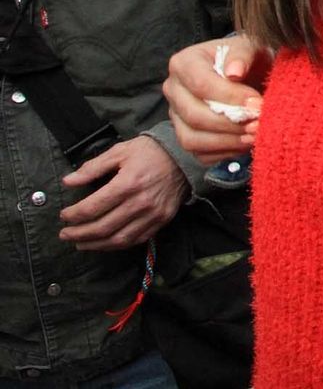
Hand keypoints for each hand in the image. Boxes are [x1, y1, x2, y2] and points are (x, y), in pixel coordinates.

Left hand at [59, 136, 185, 250]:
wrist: (185, 157)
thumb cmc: (151, 152)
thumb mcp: (120, 151)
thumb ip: (92, 167)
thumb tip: (68, 181)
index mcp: (128, 183)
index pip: (93, 207)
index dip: (73, 215)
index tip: (64, 216)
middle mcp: (140, 202)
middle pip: (102, 227)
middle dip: (79, 234)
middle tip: (65, 234)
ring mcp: (153, 214)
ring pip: (118, 239)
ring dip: (95, 244)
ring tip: (80, 244)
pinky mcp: (162, 220)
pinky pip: (136, 240)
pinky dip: (117, 244)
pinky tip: (105, 243)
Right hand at [164, 35, 269, 163]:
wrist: (249, 74)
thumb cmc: (248, 59)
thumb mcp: (250, 47)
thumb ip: (242, 54)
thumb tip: (234, 72)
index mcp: (183, 63)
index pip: (201, 84)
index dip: (230, 97)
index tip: (257, 103)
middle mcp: (173, 90)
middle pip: (194, 115)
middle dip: (230, 123)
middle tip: (259, 123)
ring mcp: (177, 116)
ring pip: (192, 139)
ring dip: (227, 141)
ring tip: (255, 135)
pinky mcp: (187, 135)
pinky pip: (200, 154)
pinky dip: (225, 152)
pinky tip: (246, 143)